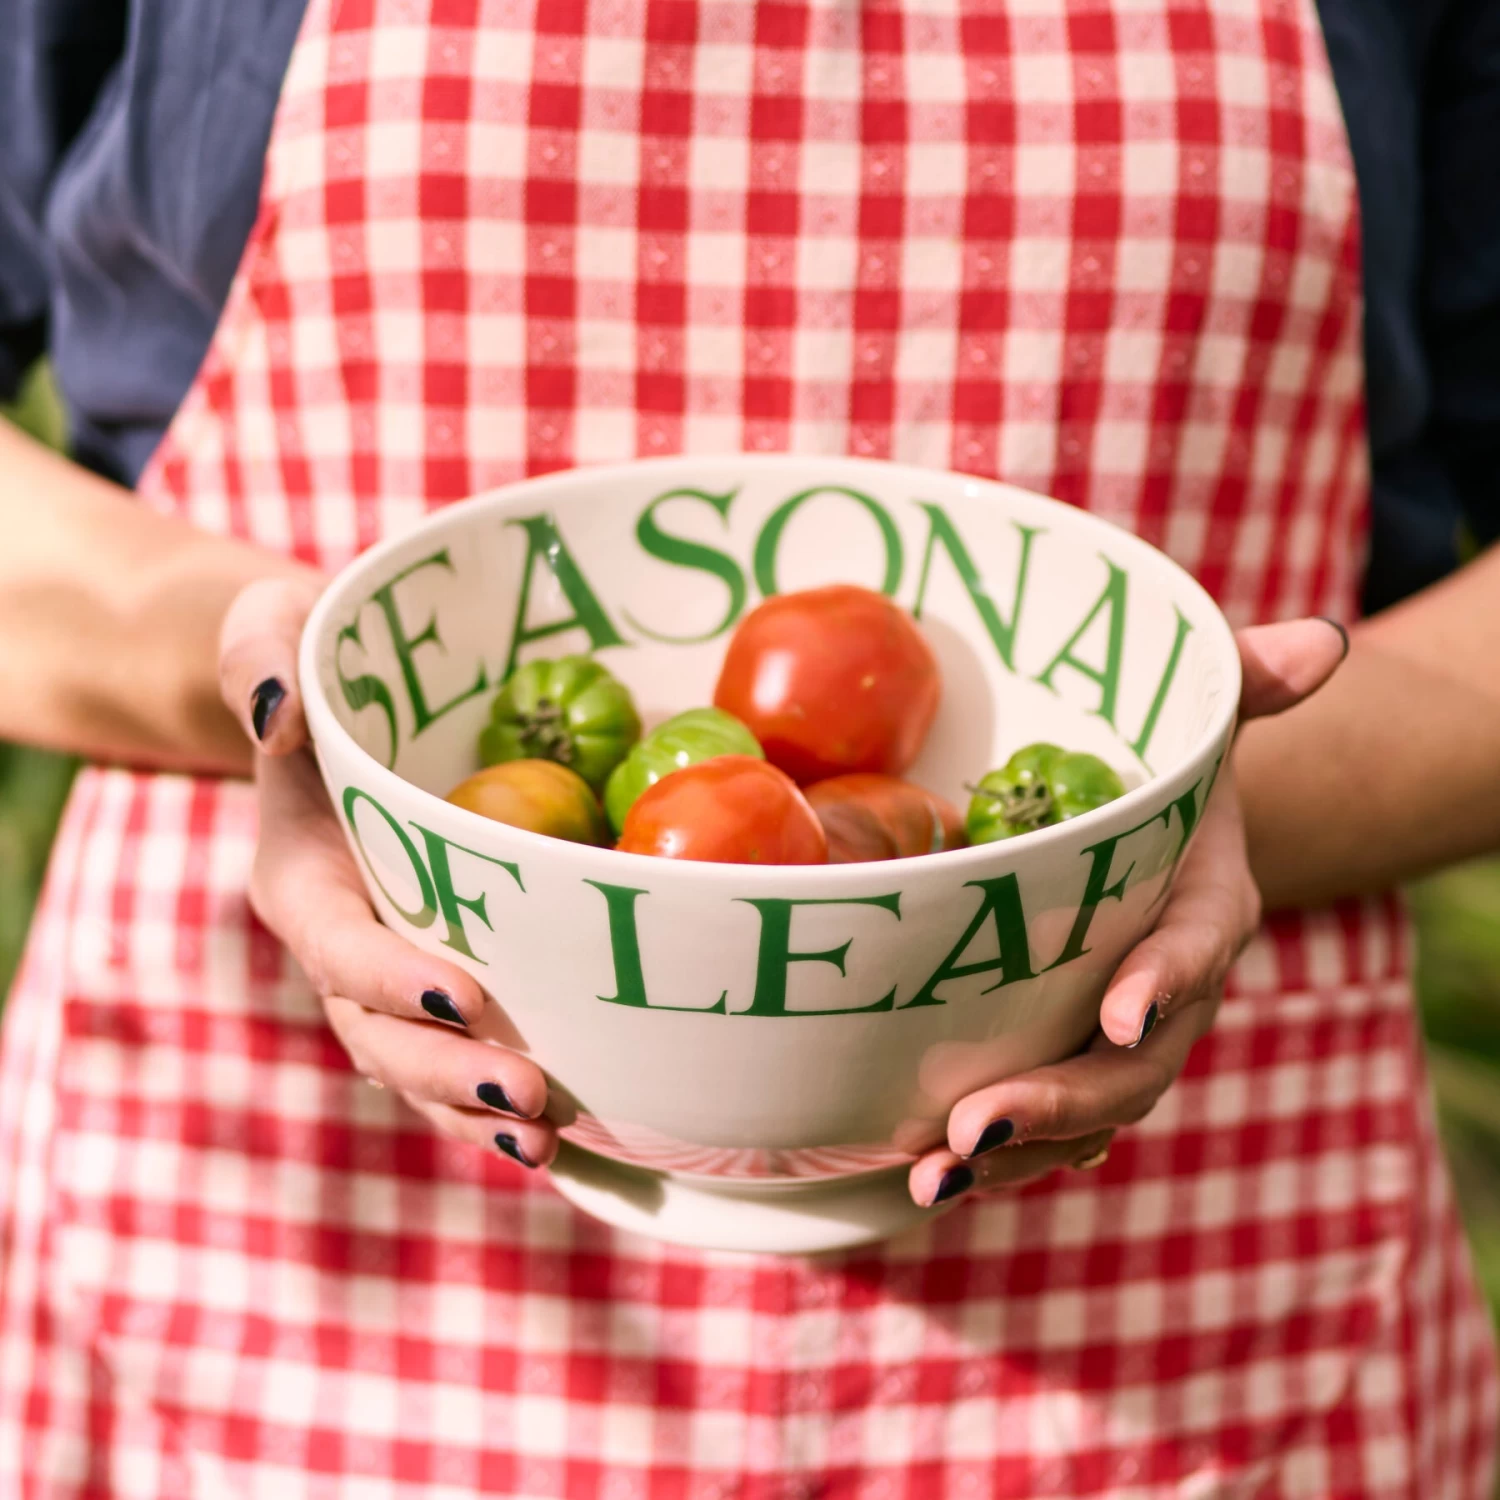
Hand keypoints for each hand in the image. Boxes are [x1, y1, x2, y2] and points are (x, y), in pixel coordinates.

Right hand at [218, 578, 557, 1169]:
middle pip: (378, 1029)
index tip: (465, 994)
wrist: (343, 701)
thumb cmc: (317, 653)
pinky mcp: (440, 974)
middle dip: (445, 1072)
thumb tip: (283, 716)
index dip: (391, 976)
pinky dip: (495, 1093)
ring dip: (473, 1108)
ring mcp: (390, 967)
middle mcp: (341, 937)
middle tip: (528, 1097)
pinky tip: (567, 1124)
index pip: (337, 941)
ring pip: (416, 1061)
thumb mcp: (274, 624)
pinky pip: (459, 1047)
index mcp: (299, 873)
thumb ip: (263, 657)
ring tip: (545, 1138)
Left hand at [909, 618, 1349, 1208]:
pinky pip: (1043, 1119)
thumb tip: (1321, 640)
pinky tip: (921, 1171)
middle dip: (1063, 1099)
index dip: (1167, 981)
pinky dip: (991, 1151)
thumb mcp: (1200, 720)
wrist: (1156, 845)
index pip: (1196, 948)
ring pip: (1083, 1112)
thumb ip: (1243, 683)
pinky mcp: (1064, 1057)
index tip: (1121, 1011)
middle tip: (978, 1124)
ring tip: (934, 1174)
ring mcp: (1118, 1040)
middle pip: (1132, 1064)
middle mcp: (1170, 992)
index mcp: (1207, 907)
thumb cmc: (1169, 774)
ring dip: (1014, 1150)